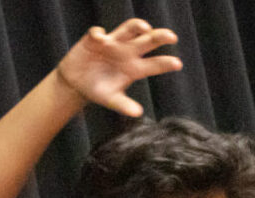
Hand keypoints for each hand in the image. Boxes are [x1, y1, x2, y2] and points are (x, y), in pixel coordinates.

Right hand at [57, 19, 181, 116]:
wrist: (77, 83)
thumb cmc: (99, 90)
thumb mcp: (112, 99)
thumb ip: (124, 105)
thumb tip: (138, 113)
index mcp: (135, 68)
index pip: (154, 64)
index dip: (165, 63)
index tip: (178, 64)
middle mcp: (127, 52)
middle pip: (147, 41)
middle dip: (159, 37)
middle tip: (171, 37)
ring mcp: (112, 43)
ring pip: (128, 30)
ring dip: (136, 27)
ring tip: (145, 27)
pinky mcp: (94, 40)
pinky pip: (97, 34)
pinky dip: (98, 34)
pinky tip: (99, 39)